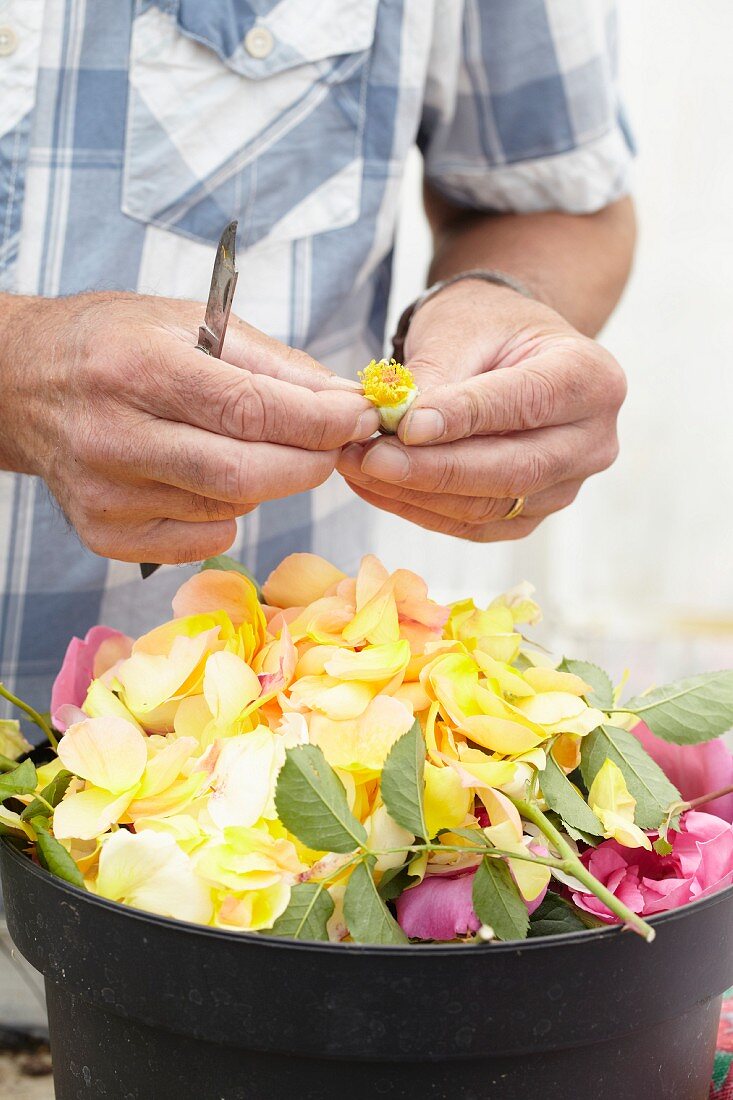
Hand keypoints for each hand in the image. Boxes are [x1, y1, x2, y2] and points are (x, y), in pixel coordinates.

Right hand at [2, 292, 376, 562]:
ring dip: (267, 482)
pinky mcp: (105, 533)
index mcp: (139, 368)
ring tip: (257, 447)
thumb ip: (276, 365)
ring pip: (229, 509)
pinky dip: (228, 512)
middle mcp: (115, 436)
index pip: (250, 410)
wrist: (27, 384)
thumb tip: (346, 403)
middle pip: (245, 475)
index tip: (362, 417)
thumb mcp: (194, 324)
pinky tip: (211, 478)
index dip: (319, 422)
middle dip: (309, 463)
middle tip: (335, 445)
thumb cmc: (120, 344)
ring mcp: (107, 494)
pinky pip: (202, 538)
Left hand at [338, 280, 625, 540]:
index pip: (527, 403)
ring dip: (416, 494)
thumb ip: (436, 378)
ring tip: (357, 466)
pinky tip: (375, 487)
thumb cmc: (486, 328)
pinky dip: (418, 509)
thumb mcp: (461, 329)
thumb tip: (398, 428)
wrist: (506, 351)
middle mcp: (592, 441)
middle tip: (369, 458)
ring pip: (490, 506)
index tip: (407, 425)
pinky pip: (473, 525)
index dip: (465, 418)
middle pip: (514, 470)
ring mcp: (566, 487)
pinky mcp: (530, 515)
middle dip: (434, 469)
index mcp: (592, 379)